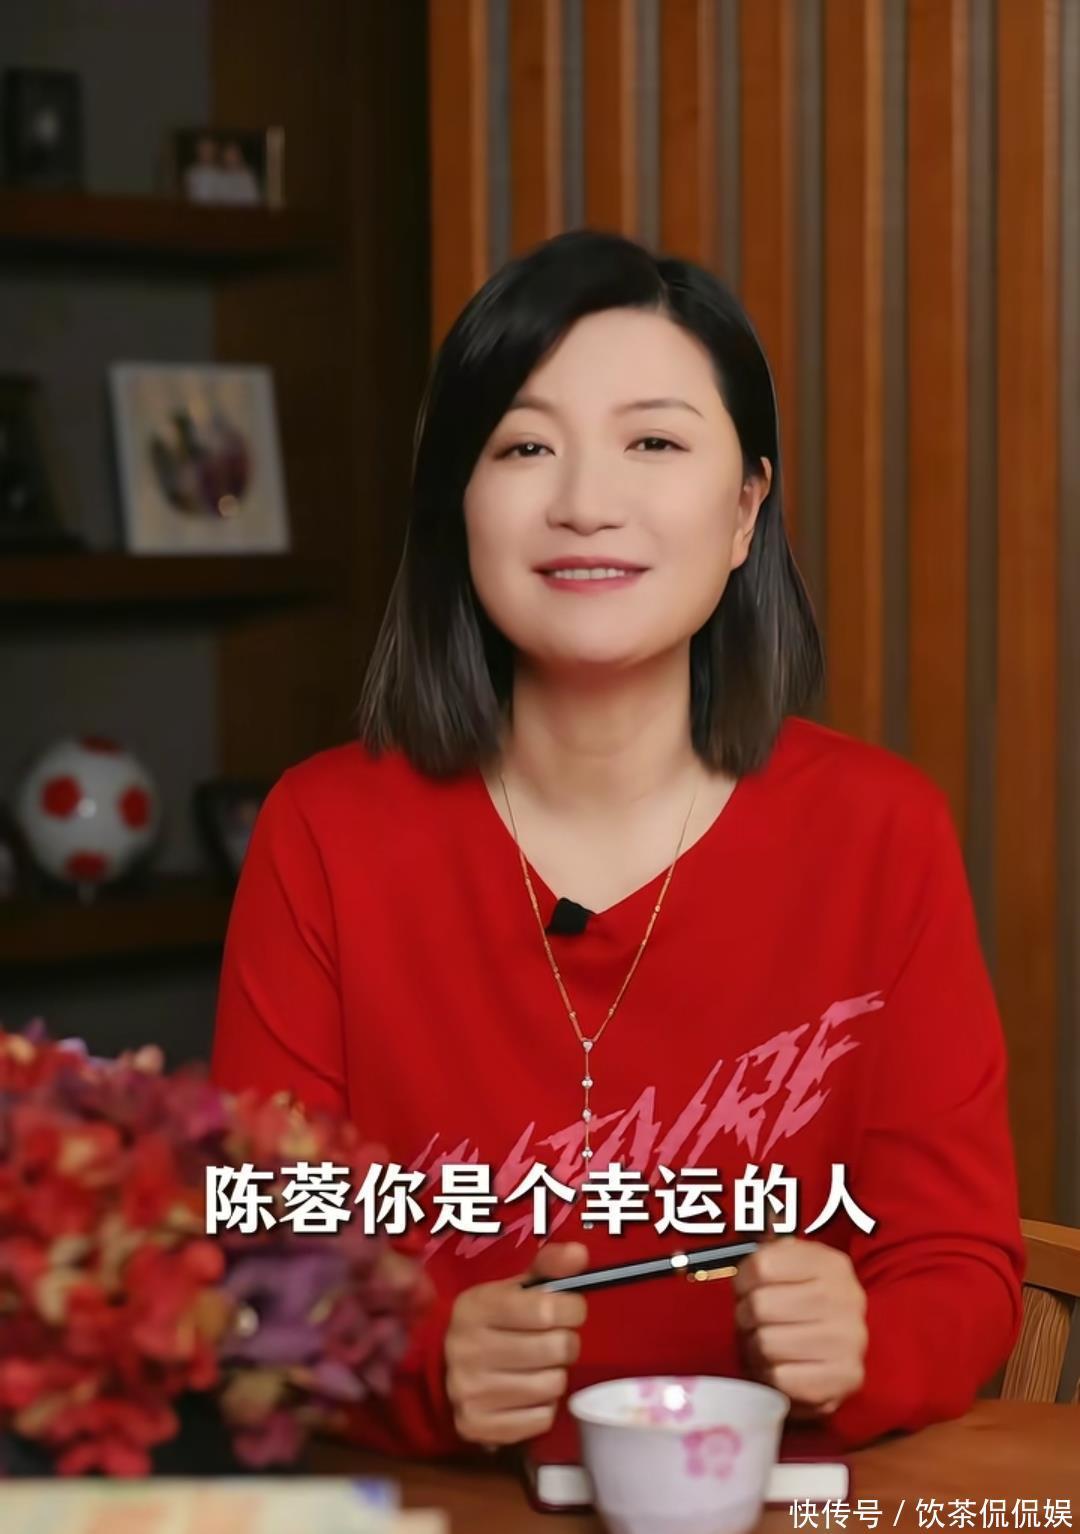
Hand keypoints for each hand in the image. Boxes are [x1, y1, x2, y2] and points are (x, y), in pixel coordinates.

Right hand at [445, 1242, 589, 1446]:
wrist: (445, 1368)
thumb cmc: (493, 1322)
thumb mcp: (515, 1288)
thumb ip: (549, 1267)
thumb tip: (579, 1252)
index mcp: (476, 1308)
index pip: (546, 1309)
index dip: (572, 1309)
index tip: (570, 1311)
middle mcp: (466, 1349)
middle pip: (556, 1348)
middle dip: (566, 1343)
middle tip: (556, 1340)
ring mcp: (468, 1392)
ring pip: (553, 1386)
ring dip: (556, 1375)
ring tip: (540, 1366)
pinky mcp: (476, 1426)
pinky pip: (542, 1420)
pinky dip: (544, 1408)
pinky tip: (528, 1394)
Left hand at [733, 1236, 866, 1417]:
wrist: (846, 1351)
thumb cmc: (806, 1302)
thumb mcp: (796, 1266)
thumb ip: (771, 1246)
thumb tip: (761, 1212)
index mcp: (831, 1264)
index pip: (761, 1265)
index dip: (742, 1280)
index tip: (745, 1289)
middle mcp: (846, 1299)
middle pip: (760, 1306)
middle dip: (746, 1317)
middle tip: (752, 1322)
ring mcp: (849, 1342)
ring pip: (766, 1344)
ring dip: (756, 1348)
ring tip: (766, 1344)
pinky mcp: (844, 1381)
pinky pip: (781, 1379)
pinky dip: (771, 1376)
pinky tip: (779, 1367)